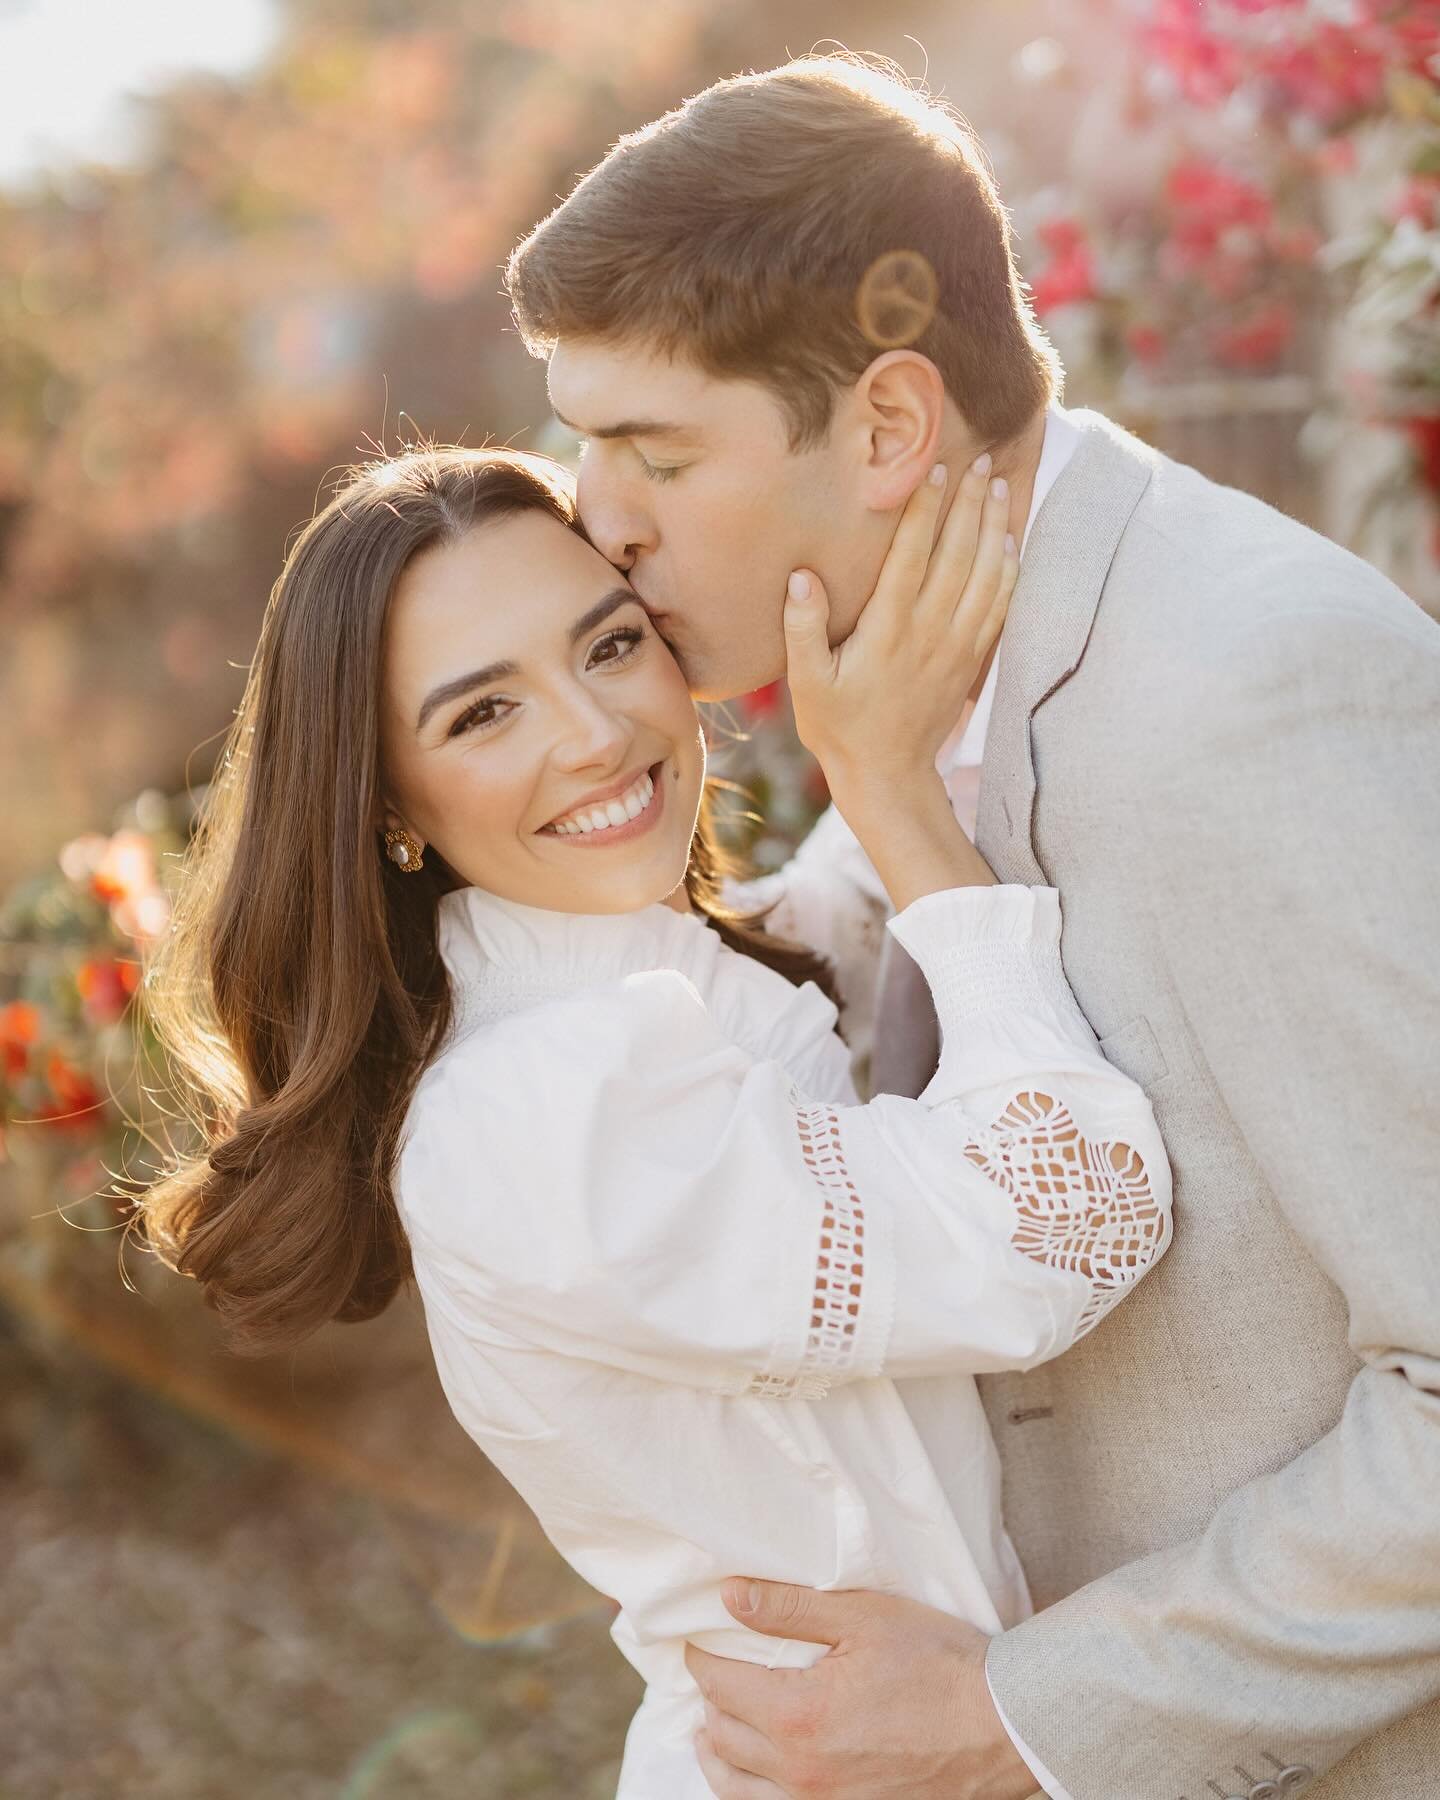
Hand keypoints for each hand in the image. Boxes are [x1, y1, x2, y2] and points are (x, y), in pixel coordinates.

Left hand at [685, 1577, 1040, 1798]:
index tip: (700, 1636)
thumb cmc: (938, 1664)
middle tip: (712, 1671)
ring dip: (718, 1753)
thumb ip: (789, 1608)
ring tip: (712, 1727)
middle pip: (721, 1736)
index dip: (701, 1656)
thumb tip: (730, 1597)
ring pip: (736, 1789)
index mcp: (798, 1716)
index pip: (718, 1684)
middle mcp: (800, 1772)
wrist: (1001, 1728)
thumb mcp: (863, 1617)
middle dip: (709, 1699)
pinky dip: (750, 1790)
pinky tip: (756, 1772)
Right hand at [784, 456, 1015, 800]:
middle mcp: (929, 631)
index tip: (934, 470)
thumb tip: (803, 577)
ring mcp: (956, 645)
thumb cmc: (839, 726)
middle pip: (957, 554)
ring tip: (999, 486)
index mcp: (887, 629)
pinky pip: (1000, 606)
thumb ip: (803, 629)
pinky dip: (1008, 570)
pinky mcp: (971, 660)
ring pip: (985, 574)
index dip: (925, 510)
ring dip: (994, 527)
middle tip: (979, 460)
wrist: (887, 776)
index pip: (912, 556)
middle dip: (969, 504)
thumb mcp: (806, 683)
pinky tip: (1010, 542)